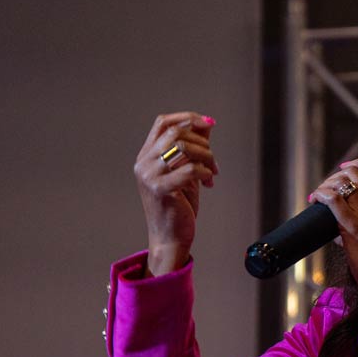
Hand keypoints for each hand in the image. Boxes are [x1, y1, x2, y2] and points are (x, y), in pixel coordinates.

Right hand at [133, 112, 218, 275]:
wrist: (170, 238)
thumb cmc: (179, 206)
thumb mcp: (187, 171)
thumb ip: (193, 148)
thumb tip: (206, 124)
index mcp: (146, 155)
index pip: (163, 122)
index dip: (187, 118)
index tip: (209, 123)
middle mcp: (143, 163)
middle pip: (175, 132)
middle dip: (203, 143)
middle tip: (213, 161)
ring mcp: (149, 176)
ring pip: (183, 148)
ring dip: (206, 157)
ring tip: (213, 172)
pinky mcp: (160, 189)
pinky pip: (189, 169)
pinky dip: (205, 173)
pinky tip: (209, 183)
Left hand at [309, 159, 357, 302]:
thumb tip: (340, 233)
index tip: (346, 169)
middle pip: (355, 173)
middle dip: (336, 176)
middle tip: (327, 190)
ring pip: (343, 181)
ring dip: (326, 184)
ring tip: (318, 197)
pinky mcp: (353, 228)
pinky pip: (334, 200)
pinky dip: (321, 195)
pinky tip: (315, 201)